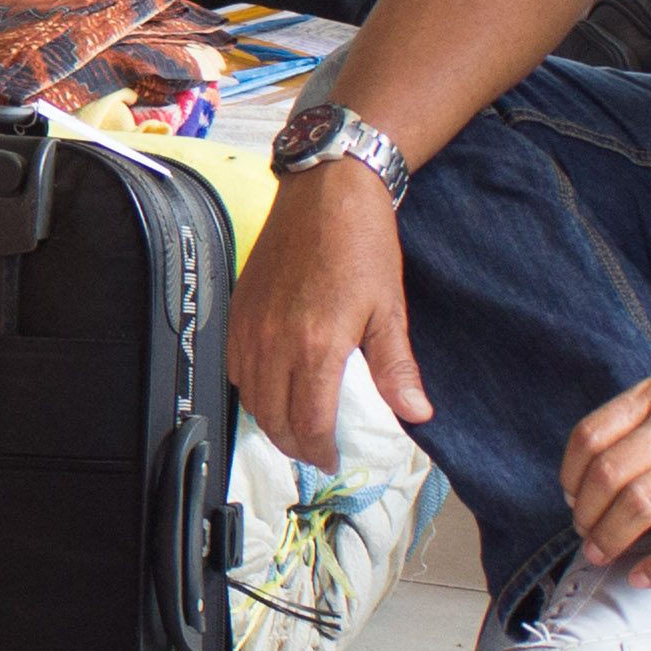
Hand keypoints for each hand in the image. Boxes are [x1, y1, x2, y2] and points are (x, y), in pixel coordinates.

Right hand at [223, 159, 428, 471]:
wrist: (326, 191)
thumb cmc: (361, 244)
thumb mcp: (389, 309)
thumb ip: (396, 369)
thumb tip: (415, 415)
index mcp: (316, 346)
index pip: (309, 424)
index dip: (321, 451)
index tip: (335, 458)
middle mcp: (274, 342)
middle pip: (274, 420)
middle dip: (296, 445)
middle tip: (318, 450)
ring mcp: (249, 327)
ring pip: (250, 398)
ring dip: (272, 421)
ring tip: (298, 426)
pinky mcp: (237, 312)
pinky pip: (235, 369)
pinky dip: (252, 390)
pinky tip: (274, 388)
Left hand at [556, 371, 650, 581]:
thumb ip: (643, 423)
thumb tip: (590, 475)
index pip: (589, 436)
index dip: (570, 474)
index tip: (572, 496)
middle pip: (606, 475)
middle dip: (585, 513)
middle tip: (585, 534)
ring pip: (636, 507)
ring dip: (608, 538)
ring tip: (602, 554)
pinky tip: (643, 577)